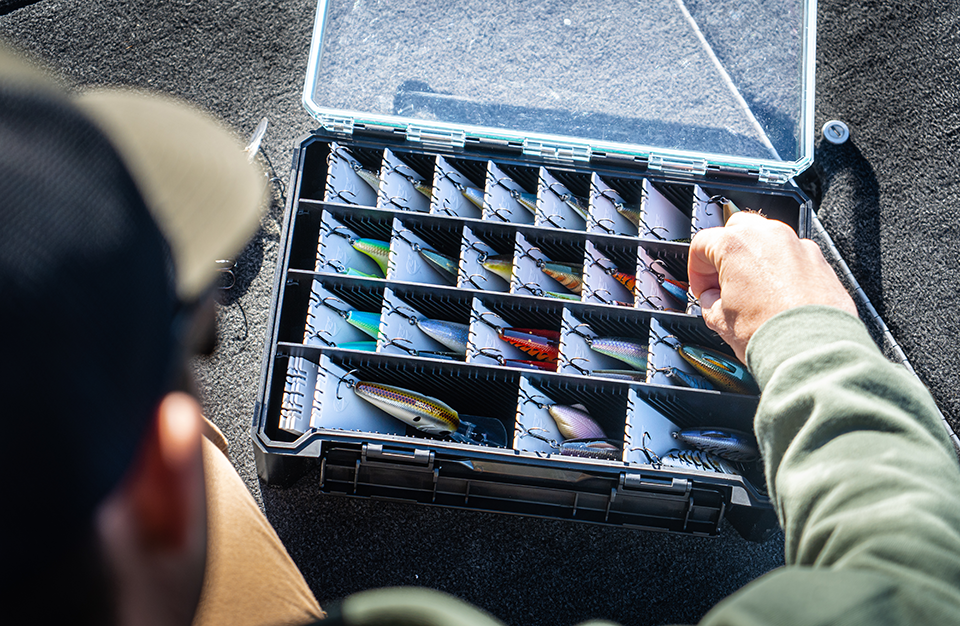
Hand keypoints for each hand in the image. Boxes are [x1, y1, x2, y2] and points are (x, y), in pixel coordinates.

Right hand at [688, 212, 857, 361]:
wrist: (812, 350)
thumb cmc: (771, 334)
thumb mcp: (719, 320)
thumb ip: (709, 300)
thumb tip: (713, 299)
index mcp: (735, 244)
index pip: (701, 244)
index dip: (696, 271)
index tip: (702, 289)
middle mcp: (768, 235)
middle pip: (735, 230)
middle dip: (726, 255)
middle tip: (723, 285)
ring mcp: (797, 245)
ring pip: (766, 240)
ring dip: (754, 259)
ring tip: (752, 293)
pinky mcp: (819, 259)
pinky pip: (792, 256)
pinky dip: (782, 270)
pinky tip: (778, 297)